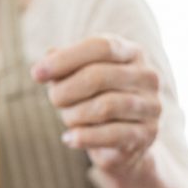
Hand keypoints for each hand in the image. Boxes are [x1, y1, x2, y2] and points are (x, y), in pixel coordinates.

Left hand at [31, 35, 160, 176]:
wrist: (119, 141)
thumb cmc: (92, 99)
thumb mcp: (75, 79)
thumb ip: (62, 67)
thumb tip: (48, 56)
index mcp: (131, 53)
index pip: (101, 46)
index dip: (65, 59)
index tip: (36, 74)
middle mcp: (147, 76)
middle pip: (98, 76)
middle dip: (65, 90)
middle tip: (54, 100)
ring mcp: (151, 106)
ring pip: (104, 106)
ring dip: (74, 115)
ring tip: (68, 119)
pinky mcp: (147, 134)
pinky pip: (111, 134)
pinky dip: (83, 137)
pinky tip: (69, 138)